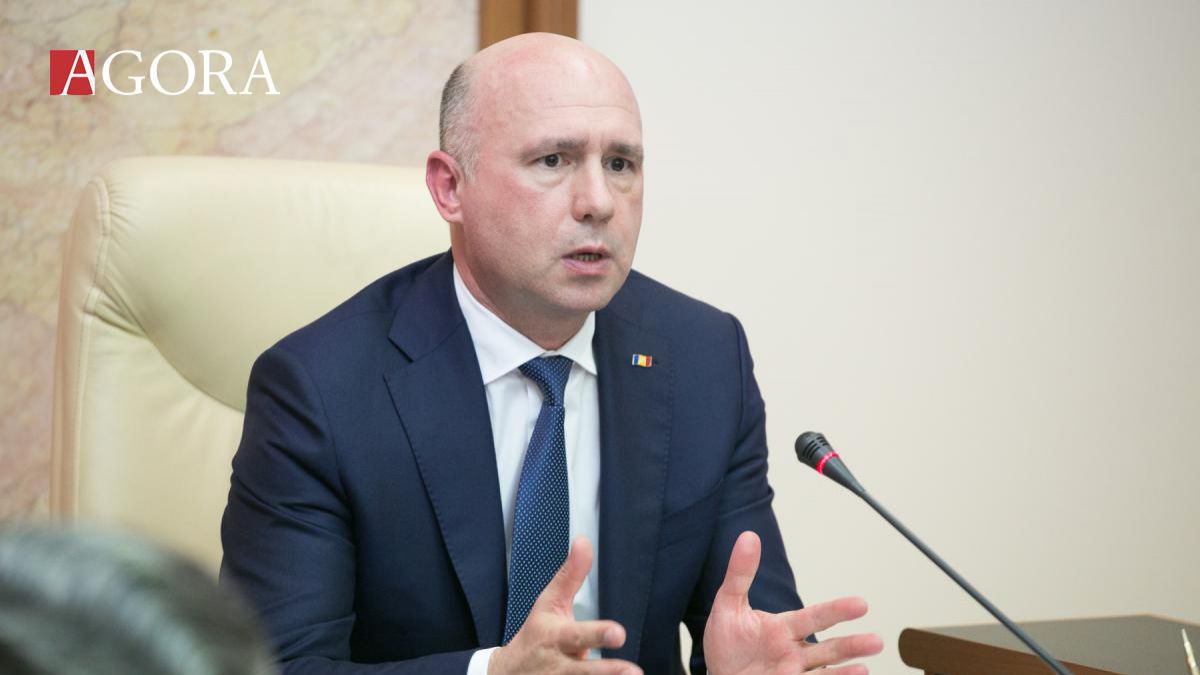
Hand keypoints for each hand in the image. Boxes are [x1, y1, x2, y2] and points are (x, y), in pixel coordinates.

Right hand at [489, 537, 642, 674]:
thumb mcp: (549, 602)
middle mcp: (560, 664)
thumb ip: (570, 575)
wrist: (508, 673)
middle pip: (585, 670)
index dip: (597, 634)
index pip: (578, 635)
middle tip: (632, 672)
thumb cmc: (535, 634)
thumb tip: (584, 541)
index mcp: (556, 637)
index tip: (618, 634)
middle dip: (607, 671)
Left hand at [703, 531, 883, 674]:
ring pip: (824, 672)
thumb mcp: (729, 604)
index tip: (860, 604)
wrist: (716, 674)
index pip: (815, 617)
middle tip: (876, 641)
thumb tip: (749, 537)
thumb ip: (741, 573)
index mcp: (784, 628)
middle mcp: (793, 652)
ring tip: (865, 668)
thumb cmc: (726, 642)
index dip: (836, 611)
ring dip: (845, 671)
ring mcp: (791, 673)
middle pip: (827, 648)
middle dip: (851, 645)